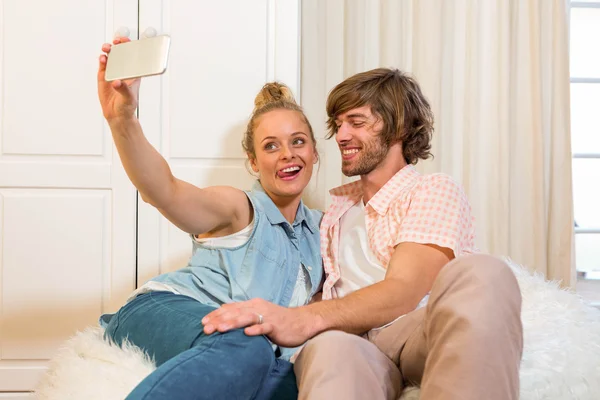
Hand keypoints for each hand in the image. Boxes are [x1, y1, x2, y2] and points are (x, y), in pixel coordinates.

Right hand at [97, 37, 140, 122]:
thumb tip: (116, 82)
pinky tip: (102, 58)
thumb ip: (123, 89)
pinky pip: (103, 65)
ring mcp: (113, 71)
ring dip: (108, 49)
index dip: (131, 46)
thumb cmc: (127, 105)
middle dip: (118, 44)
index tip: (127, 42)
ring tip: (107, 49)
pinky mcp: (104, 76)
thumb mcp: (129, 98)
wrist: (117, 114)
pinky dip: (102, 60)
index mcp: (134, 72)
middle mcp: (123, 69)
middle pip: (121, 52)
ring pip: (110, 56)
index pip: (134, 55)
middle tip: (116, 42)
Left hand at [202, 298, 317, 347]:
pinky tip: (247, 333)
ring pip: (247, 318)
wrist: (301, 322)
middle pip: (235, 312)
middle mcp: (258, 308)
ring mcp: (267, 316)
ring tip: (220, 329)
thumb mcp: (258, 314)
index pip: (231, 308)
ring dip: (233, 323)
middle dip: (219, 320)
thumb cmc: (278, 320)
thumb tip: (224, 312)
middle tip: (206, 328)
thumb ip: (243, 313)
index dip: (216, 315)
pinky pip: (265, 327)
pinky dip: (256, 330)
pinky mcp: (276, 325)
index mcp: (252, 305)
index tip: (203, 322)